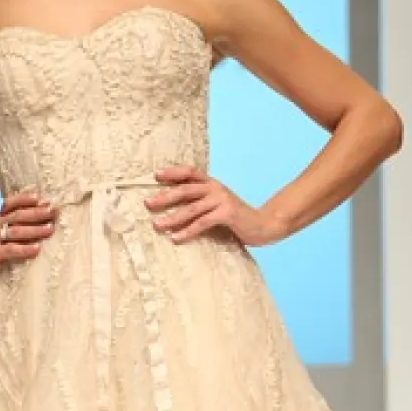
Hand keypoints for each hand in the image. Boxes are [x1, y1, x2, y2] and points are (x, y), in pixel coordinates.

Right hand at [0, 190, 57, 286]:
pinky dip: (24, 249)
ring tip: (50, 228)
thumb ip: (14, 232)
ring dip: (35, 229)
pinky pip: (10, 250)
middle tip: (54, 210)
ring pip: (16, 231)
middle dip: (37, 212)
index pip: (11, 204)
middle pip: (18, 215)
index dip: (26, 199)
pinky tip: (37, 249)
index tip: (44, 199)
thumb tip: (42, 227)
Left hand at [143, 166, 279, 247]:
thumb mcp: (216, 205)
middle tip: (148, 203)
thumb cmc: (236, 218)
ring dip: (172, 217)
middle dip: (165, 196)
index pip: (190, 172)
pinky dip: (187, 231)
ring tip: (157, 225)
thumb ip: (200, 203)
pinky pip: (202, 222)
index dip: (173, 172)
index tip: (155, 176)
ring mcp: (222, 200)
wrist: (263, 225)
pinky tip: (176, 238)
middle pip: (185, 189)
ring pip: (191, 207)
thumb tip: (172, 209)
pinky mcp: (227, 213)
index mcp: (212, 183)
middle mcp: (215, 188)